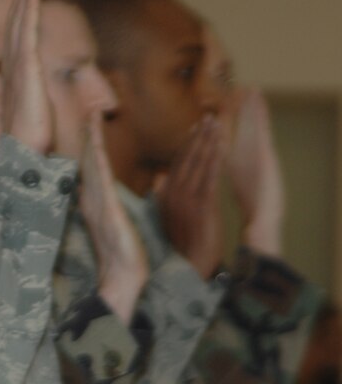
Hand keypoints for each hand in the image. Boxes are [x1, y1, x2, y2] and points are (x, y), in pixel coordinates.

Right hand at [1, 0, 51, 153]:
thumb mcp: (38, 114)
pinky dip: (30, 9)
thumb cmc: (31, 143)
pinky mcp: (26, 70)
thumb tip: (53, 93)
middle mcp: (14, 68)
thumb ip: (41, 98)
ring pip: (21, 22)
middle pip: (17, 23)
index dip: (22, 13)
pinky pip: (28, 32)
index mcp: (16, 77)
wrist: (23, 160)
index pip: (19, 38)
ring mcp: (18, 67)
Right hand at [78, 111, 147, 322]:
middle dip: (88, 135)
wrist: (124, 277)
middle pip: (88, 160)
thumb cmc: (123, 254)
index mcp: (97, 201)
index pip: (93, 166)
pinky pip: (100, 181)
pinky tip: (96, 146)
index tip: (92, 122)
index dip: (92, 143)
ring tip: (91, 117)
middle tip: (87, 110)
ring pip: (92, 165)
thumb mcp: (118, 224)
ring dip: (91, 141)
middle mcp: (93, 199)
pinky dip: (97, 161)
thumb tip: (114, 195)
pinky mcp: (106, 210)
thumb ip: (112, 207)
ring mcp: (97, 204)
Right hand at [157, 117, 224, 278]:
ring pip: (198, 164)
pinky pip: (210, 177)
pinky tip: (223, 146)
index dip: (187, 143)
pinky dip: (216, 160)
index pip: (176, 163)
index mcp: (164, 195)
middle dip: (198, 136)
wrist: (190, 266)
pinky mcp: (202, 206)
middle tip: (208, 117)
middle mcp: (172, 194)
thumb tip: (159, 178)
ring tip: (217, 125)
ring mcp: (187, 200)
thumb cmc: (181, 244)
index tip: (195, 127)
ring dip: (208, 142)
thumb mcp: (167, 217)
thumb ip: (163, 196)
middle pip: (186, 158)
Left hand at [226, 87, 283, 254]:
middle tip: (241, 86)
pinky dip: (261, 112)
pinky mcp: (268, 152)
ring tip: (252, 86)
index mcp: (240, 161)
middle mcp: (251, 153)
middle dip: (243, 107)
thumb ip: (227, 176)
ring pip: (255, 122)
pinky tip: (259, 98)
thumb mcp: (238, 186)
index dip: (228, 121)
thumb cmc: (253, 208)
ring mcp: (261, 151)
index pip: (232, 136)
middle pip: (246, 125)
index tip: (223, 105)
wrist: (265, 219)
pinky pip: (262, 126)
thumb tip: (212, 171)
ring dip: (253, 104)